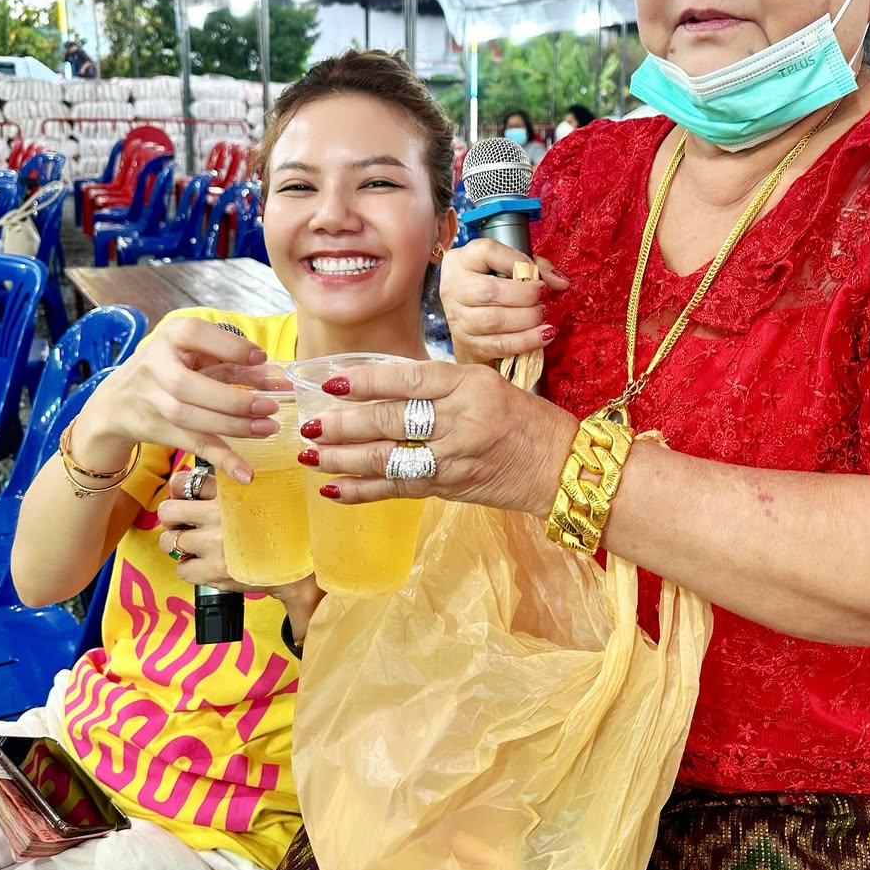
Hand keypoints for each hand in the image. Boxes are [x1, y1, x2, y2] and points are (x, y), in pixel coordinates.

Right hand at [74, 316, 279, 482]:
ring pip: (190, 418)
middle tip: (270, 406)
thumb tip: (276, 377)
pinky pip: (192, 445)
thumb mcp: (192, 352)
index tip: (260, 357)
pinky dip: (221, 460)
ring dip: (233, 427)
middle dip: (232, 399)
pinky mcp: (157, 430)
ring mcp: (151, 401)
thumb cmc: (169, 367)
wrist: (115, 401)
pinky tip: (245, 472)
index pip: (194, 334)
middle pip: (188, 386)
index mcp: (169, 336)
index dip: (228, 346)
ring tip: (268, 428)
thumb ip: (229, 359)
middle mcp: (154, 366)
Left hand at [158, 468, 322, 630]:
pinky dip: (191, 570)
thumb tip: (196, 483)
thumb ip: (232, 487)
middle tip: (184, 525)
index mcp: (231, 490)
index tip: (185, 498)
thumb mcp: (263, 495)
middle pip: (167, 511)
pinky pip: (182, 569)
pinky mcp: (215, 571)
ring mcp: (215, 543)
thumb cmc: (284, 529)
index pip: (183, 482)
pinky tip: (207, 566)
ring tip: (195, 548)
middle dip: (172, 520)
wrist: (301, 566)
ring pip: (169, 542)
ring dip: (179, 546)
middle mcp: (220, 514)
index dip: (179, 491)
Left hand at [298, 359, 576, 516]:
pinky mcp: (451, 487)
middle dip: (344, 424)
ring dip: (345, 458)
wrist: (561, 466)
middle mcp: (461, 419)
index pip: (410, 378)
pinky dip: (365, 490)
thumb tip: (382, 382)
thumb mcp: (485, 384)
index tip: (334, 383)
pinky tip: (335, 490)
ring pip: (390, 458)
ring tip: (311, 455)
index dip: (368, 382)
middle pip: (392, 421)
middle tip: (309, 424)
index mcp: (469, 384)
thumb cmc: (523, 420)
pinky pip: (400, 488)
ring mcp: (455, 457)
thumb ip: (439, 385)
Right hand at [440, 240, 568, 363]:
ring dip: (527, 319)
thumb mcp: (510, 267)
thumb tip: (561, 282)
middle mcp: (453, 287)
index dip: (516, 261)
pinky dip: (526, 341)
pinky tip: (543, 335)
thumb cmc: (494, 287)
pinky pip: (500, 344)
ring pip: (494, 320)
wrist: (471, 322)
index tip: (536, 273)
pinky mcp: (468, 343)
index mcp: (461, 260)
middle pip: (489, 291)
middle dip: (525, 295)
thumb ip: (536, 267)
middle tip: (543, 297)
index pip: (486, 252)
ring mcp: (458, 318)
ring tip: (542, 315)